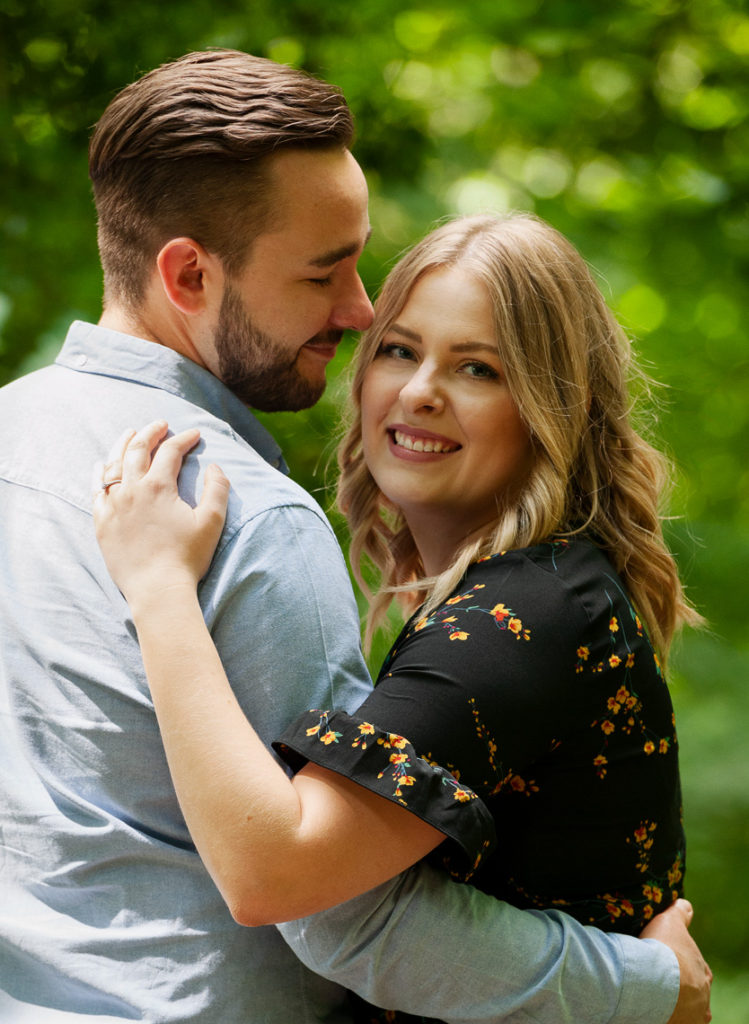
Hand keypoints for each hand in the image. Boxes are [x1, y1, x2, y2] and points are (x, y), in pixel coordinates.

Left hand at [93, 420, 229, 607]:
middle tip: (161, 425)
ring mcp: (113, 505)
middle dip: (151, 432)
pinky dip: (100, 472)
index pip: (171, 451)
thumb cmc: (187, 557)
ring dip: (124, 444)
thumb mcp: (212, 522)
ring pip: (114, 464)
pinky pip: (96, 489)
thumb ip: (216, 489)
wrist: (157, 589)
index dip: (184, 439)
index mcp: (159, 487)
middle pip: (138, 449)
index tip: (195, 435)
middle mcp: (132, 490)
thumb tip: (215, 466)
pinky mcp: (102, 522)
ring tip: (131, 433)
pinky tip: (102, 464)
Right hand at [640, 899, 711, 1023]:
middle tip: (665, 984)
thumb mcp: (671, 921)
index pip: (700, 971)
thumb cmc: (663, 950)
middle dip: (683, 989)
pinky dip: (668, 1017)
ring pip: (688, 1011)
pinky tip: (656, 1011)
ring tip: (658, 999)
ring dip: (677, 1006)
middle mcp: (702, 995)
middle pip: (695, 993)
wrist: (653, 981)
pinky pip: (675, 1023)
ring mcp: (693, 1015)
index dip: (688, 967)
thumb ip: (680, 913)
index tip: (676, 964)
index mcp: (702, 972)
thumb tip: (686, 904)